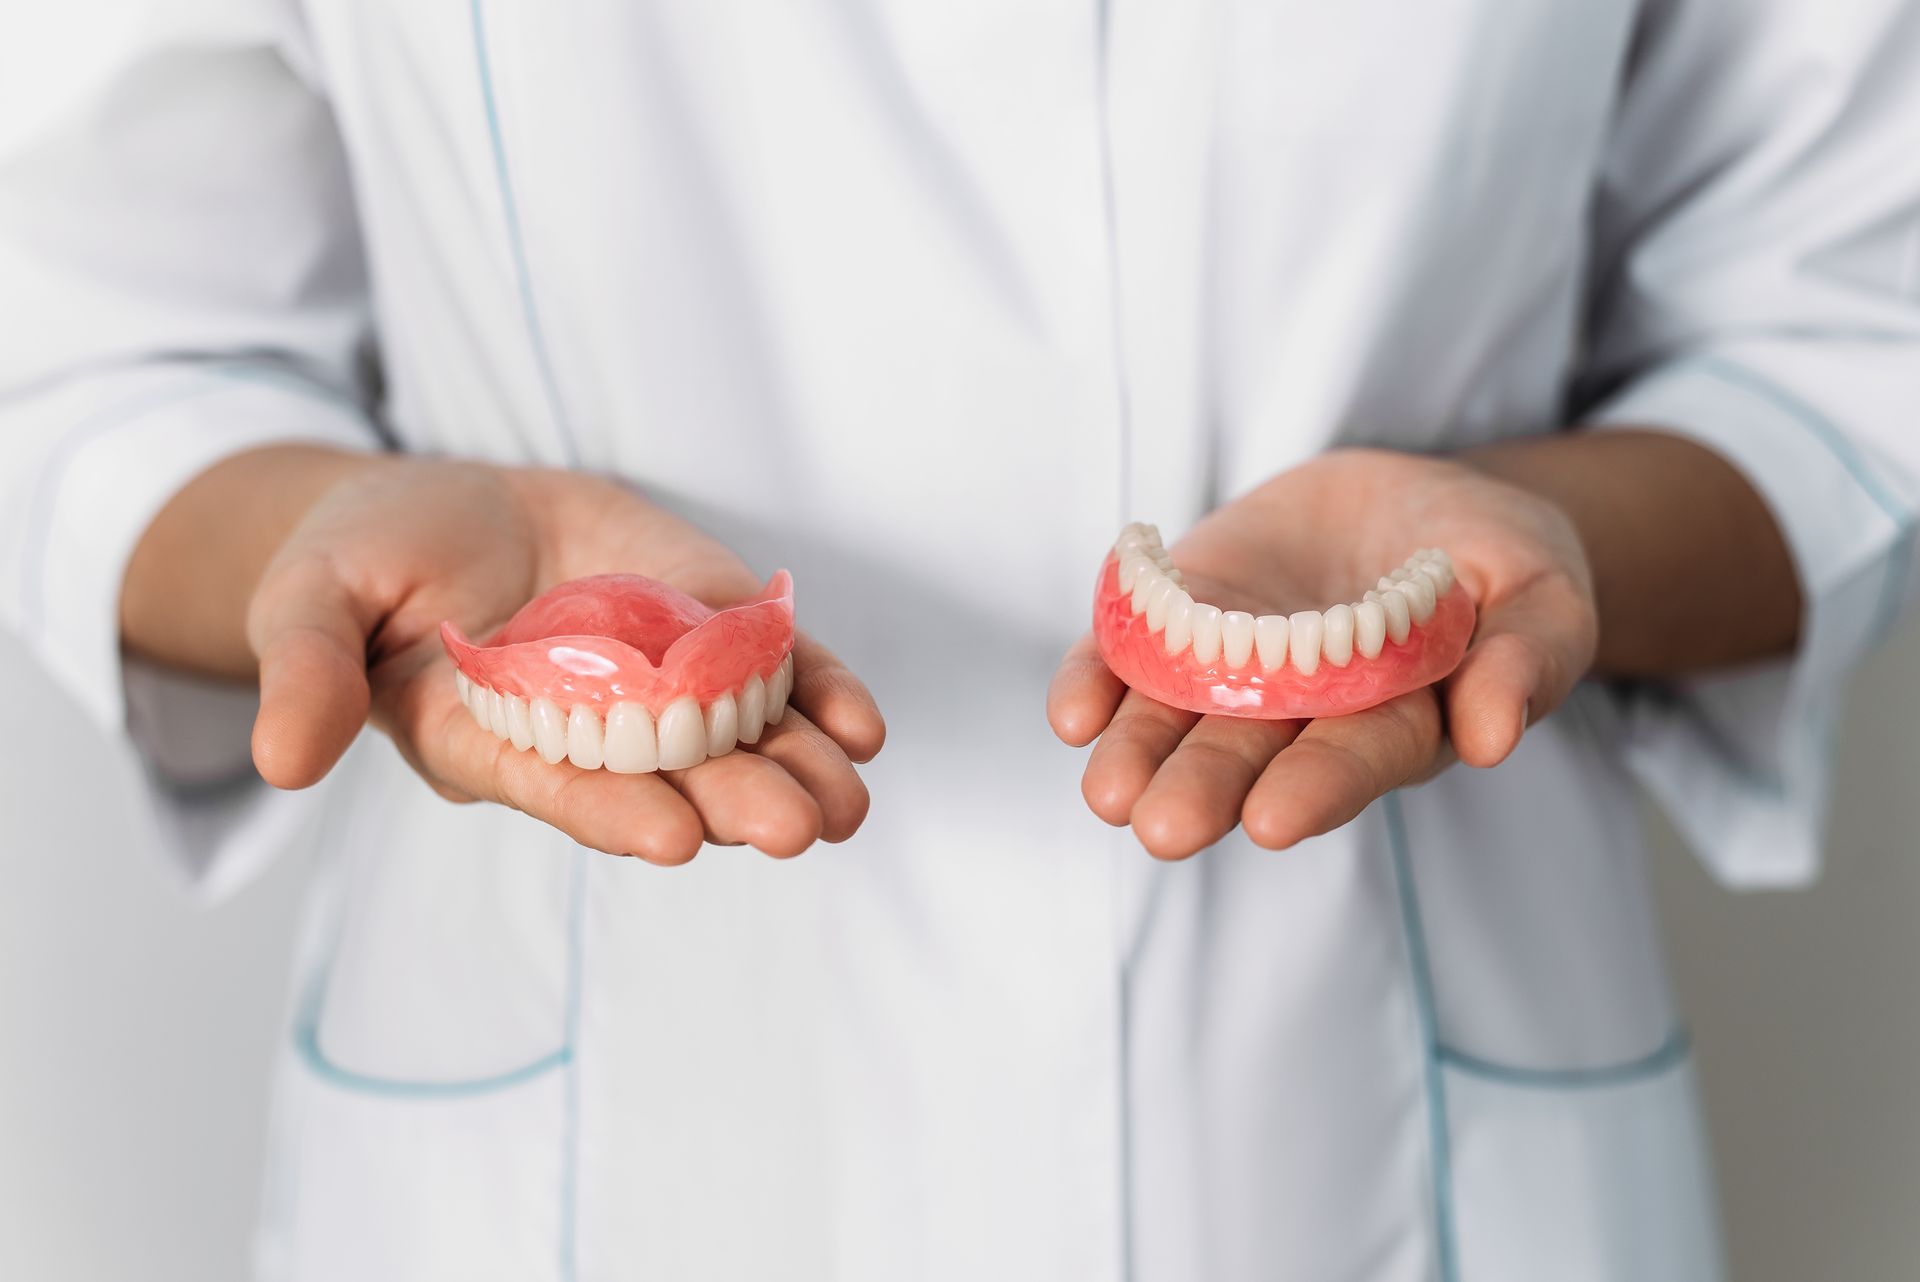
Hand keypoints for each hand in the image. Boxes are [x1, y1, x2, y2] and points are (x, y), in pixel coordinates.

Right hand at [238, 453, 882, 863]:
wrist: (447, 506)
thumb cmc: (366, 558)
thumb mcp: (310, 598)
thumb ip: (307, 671)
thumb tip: (280, 762)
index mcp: (485, 741)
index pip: (555, 787)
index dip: (612, 810)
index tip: (673, 835)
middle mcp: (583, 731)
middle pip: (665, 777)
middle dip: (730, 800)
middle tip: (795, 828)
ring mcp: (654, 683)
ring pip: (733, 738)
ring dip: (793, 769)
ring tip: (846, 798)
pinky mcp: (702, 631)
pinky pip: (770, 671)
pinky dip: (815, 694)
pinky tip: (860, 726)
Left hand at [1046, 448, 1595, 857]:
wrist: (1416, 501)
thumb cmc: (1495, 560)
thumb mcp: (1541, 593)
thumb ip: (1525, 659)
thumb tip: (1497, 737)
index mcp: (1395, 724)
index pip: (1353, 762)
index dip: (1315, 788)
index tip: (1273, 819)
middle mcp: (1302, 715)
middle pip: (1250, 757)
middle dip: (1206, 790)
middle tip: (1164, 827)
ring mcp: (1234, 669)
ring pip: (1176, 722)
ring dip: (1137, 754)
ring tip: (1109, 793)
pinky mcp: (1184, 617)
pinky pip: (1129, 656)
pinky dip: (1098, 681)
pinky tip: (1072, 712)